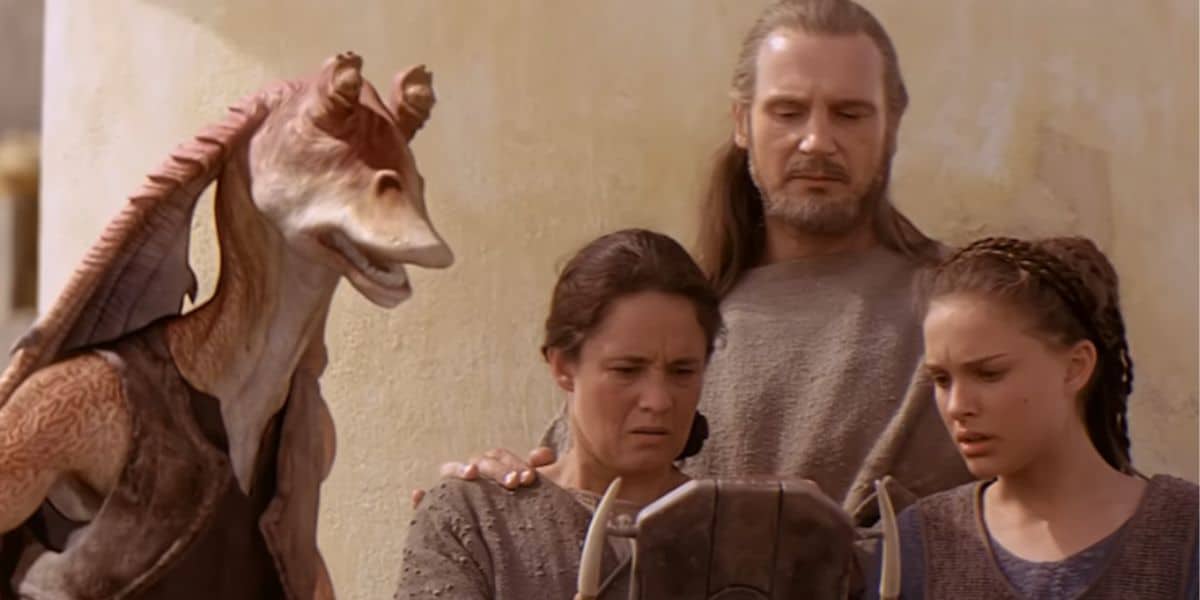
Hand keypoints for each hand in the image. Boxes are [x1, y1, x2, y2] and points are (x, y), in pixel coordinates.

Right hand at [410, 446, 556, 508]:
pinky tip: (418, 494)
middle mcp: (473, 478)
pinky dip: (421, 499)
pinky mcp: (441, 514)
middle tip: (514, 483)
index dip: (514, 464)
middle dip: (497, 470)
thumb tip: (545, 454)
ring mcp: (456, 493)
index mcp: (493, 470)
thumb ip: (537, 471)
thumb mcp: (535, 495)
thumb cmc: (522, 516)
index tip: (529, 478)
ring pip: (450, 473)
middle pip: (479, 463)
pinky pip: (426, 505)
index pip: (499, 458)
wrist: (513, 553)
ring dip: (459, 470)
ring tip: (471, 474)